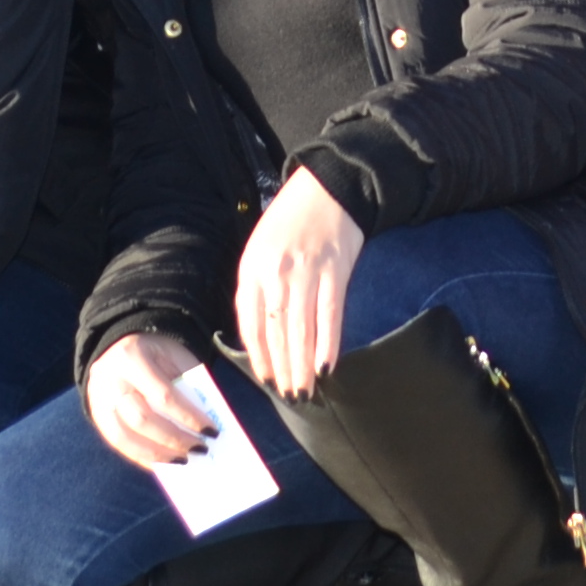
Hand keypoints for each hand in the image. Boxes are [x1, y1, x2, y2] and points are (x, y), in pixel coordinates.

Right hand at [84, 331, 217, 467]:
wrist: (115, 345)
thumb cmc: (154, 354)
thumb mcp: (174, 357)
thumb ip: (190, 385)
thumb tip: (206, 425)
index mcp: (131, 357)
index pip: (163, 395)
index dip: (188, 417)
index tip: (211, 432)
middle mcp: (109, 380)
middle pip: (142, 419)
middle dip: (174, 439)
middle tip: (200, 449)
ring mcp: (97, 400)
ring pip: (125, 438)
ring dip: (157, 454)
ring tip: (183, 460)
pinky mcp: (95, 416)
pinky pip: (118, 444)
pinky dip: (142, 457)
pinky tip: (162, 463)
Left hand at [231, 168, 365, 398]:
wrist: (326, 188)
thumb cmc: (289, 222)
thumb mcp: (259, 250)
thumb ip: (258, 289)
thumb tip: (262, 336)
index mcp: (252, 269)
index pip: (250, 323)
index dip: (259, 356)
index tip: (267, 379)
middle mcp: (275, 273)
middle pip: (277, 332)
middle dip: (283, 369)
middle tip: (289, 396)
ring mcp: (306, 273)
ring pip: (302, 330)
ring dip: (303, 365)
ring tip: (305, 391)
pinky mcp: (334, 272)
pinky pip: (330, 315)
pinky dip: (328, 344)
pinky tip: (327, 366)